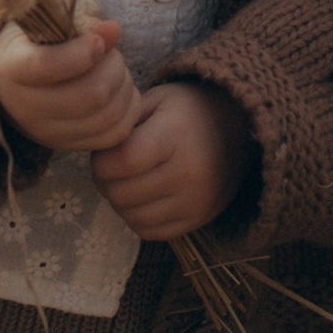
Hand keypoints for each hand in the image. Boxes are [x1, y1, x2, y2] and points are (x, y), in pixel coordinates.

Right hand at [0, 18, 140, 155]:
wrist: (15, 82)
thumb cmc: (34, 43)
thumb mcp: (45, 23)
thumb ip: (78, 22)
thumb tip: (113, 30)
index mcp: (10, 67)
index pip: (46, 66)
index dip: (82, 52)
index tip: (97, 40)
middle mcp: (24, 107)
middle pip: (91, 94)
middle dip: (114, 66)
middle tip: (112, 53)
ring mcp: (47, 133)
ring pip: (107, 115)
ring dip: (124, 86)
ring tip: (117, 70)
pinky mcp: (69, 146)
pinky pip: (115, 134)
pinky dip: (128, 110)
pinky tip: (121, 92)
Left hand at [92, 81, 248, 238]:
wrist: (236, 128)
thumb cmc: (186, 111)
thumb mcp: (156, 100)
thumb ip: (123, 123)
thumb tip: (96, 151)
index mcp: (176, 135)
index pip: (123, 161)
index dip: (101, 161)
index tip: (104, 153)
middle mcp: (190, 172)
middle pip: (122, 193)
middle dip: (106, 181)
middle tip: (112, 167)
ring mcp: (196, 201)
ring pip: (132, 217)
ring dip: (119, 202)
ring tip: (127, 181)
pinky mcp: (199, 219)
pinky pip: (150, 232)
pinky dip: (138, 218)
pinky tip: (143, 198)